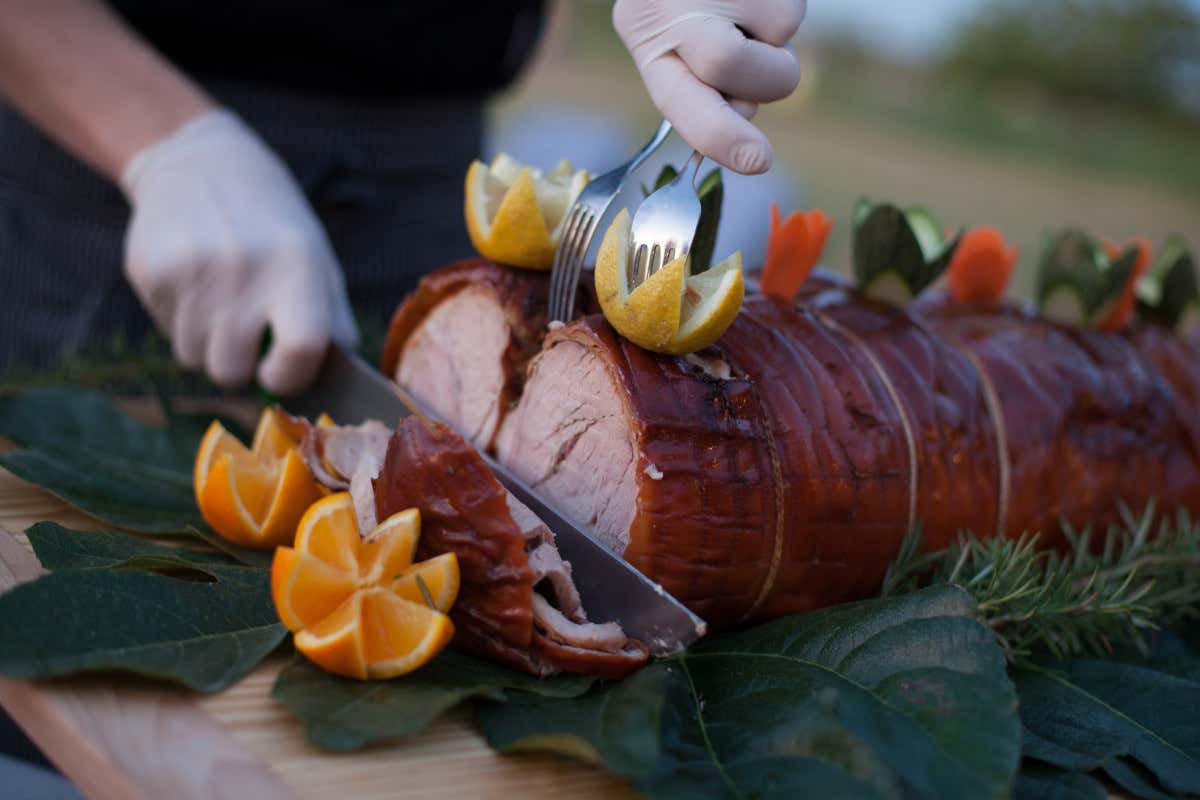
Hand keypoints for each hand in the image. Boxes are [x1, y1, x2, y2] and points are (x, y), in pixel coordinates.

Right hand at [121, 110, 357, 394]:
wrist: (200, 161)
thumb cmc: (273, 224)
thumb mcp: (317, 258)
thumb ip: (332, 320)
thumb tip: (339, 376)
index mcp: (297, 265)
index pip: (300, 350)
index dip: (290, 377)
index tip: (282, 372)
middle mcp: (243, 268)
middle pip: (231, 371)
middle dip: (240, 365)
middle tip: (246, 337)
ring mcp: (191, 270)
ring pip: (194, 357)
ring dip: (208, 344)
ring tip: (220, 301)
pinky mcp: (149, 270)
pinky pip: (165, 331)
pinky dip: (181, 319)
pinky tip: (194, 282)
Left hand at [613, 0, 805, 174]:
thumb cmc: (680, 2)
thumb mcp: (670, 42)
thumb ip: (702, 90)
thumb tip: (744, 117)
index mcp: (648, 38)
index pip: (680, 100)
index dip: (719, 136)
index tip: (758, 161)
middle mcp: (673, 9)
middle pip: (729, 64)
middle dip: (762, 82)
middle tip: (761, 68)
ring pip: (780, 38)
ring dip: (776, 41)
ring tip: (746, 12)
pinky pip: (793, 11)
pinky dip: (783, 9)